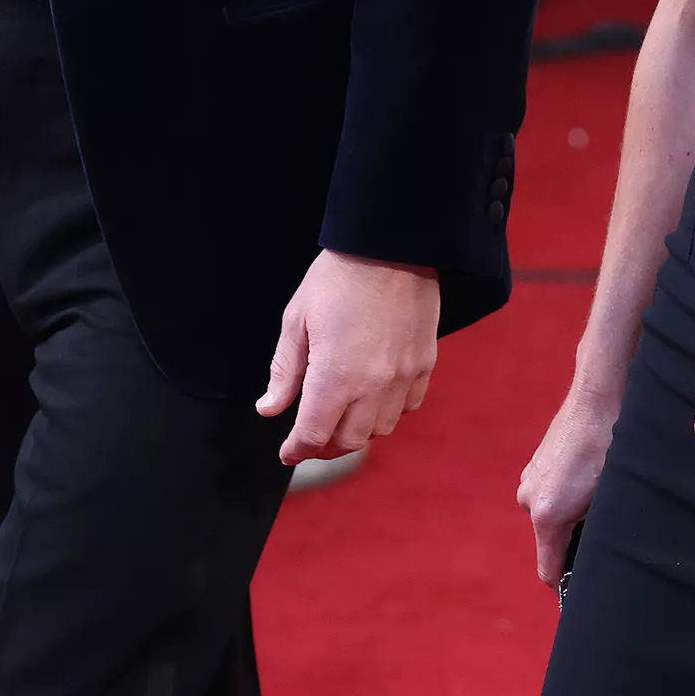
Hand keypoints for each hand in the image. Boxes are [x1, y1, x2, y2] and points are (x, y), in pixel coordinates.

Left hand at [256, 250, 439, 464]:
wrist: (391, 243)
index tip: (287, 452)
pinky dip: (389, 410)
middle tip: (311, 436)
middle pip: (348, 442)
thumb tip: (269, 409)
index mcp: (335, 376)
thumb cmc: (339, 276)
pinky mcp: (425, 362)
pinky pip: (408, 405)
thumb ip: (285, 370)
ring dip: (357, 431)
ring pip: (380, 428)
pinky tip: (375, 396)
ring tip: (342, 416)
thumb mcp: (297, 319)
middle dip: (324, 446)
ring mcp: (403, 376)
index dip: (295, 450)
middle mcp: (372, 385)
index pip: (312, 436)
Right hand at [517, 386, 617, 589]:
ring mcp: (528, 480)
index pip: (549, 571)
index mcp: (545, 514)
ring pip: (550, 519)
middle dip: (572, 543)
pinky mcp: (534, 466)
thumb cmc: (608, 447)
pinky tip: (587, 481)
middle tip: (603, 532)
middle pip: (550, 544)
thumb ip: (592, 533)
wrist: (597, 398)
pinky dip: (564, 498)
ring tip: (596, 499)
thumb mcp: (606, 499)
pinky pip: (547, 497)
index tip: (587, 586)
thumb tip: (595, 555)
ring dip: (569, 518)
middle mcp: (529, 499)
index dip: (569, 584)